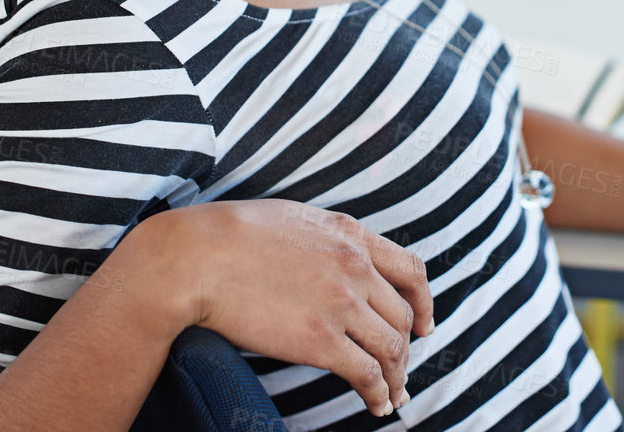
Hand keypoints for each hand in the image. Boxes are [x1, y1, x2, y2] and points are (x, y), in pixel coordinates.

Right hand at [135, 200, 433, 416]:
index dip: (424, 302)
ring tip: (392, 395)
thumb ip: (327, 239)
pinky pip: (366, 374)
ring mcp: (341, 304)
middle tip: (400, 368)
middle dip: (406, 347)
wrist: (198, 257)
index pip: (411, 270)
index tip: (424, 324)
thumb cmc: (232, 235)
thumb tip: (335, 255)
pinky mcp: (320, 341)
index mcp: (351, 235)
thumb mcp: (296, 218)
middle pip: (402, 316)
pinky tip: (376, 406)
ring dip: (397, 376)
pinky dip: (379, 394)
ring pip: (392, 348)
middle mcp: (356, 268)